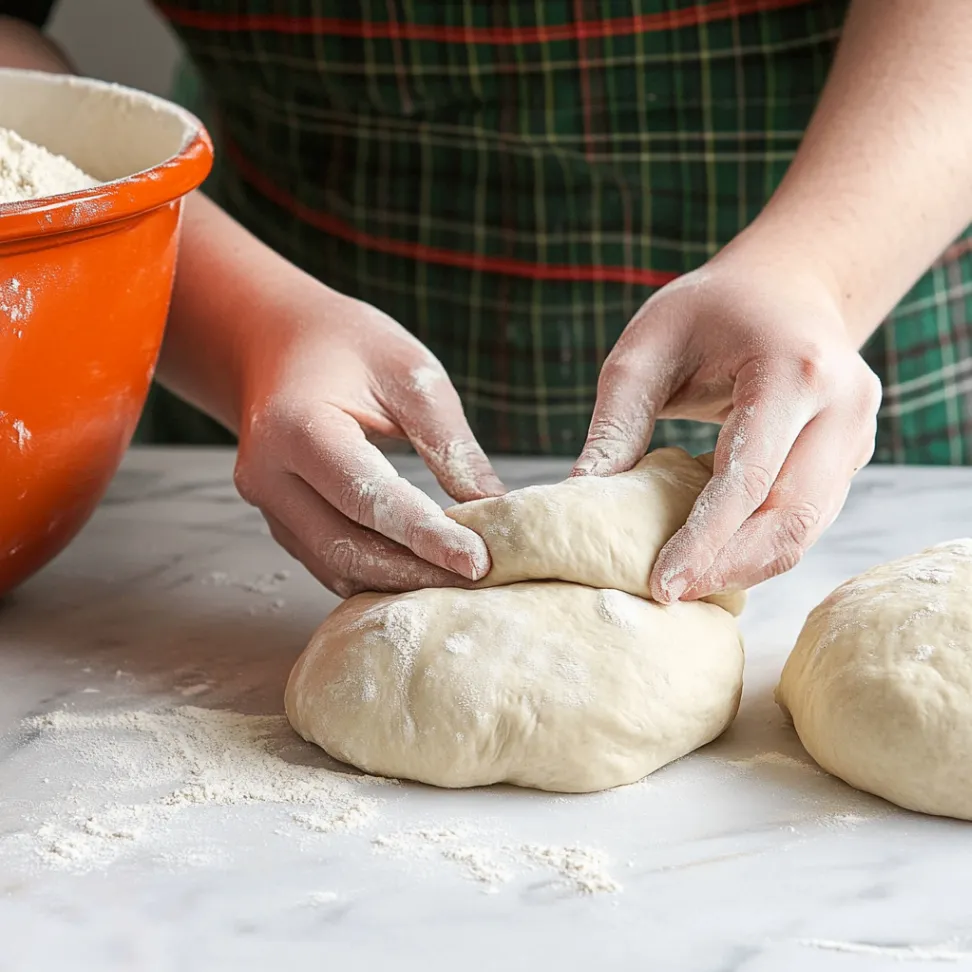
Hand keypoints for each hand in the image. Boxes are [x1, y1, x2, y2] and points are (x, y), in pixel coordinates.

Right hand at [232, 286, 503, 597]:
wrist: (279, 343)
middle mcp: (268, 476)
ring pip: (335, 566)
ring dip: (399, 582)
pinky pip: (329, 562)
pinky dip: (377, 574)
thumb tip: (494, 507)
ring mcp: (269, 504)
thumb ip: (449, 443)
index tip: (478, 561)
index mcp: (296, 428)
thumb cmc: (350, 347)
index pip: (367, 497)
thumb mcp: (410, 373)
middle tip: (481, 580)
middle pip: (346, 546)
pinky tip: (424, 573)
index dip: (425, 536)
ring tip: (460, 584)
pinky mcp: (281, 521)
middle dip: (417, 571)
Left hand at [573, 241, 881, 600]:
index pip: (750, 478)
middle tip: (670, 595)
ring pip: (807, 529)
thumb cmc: (708, 310)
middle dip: (729, 567)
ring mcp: (858, 432)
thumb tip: (579, 498)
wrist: (785, 285)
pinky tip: (718, 556)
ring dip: (747, 565)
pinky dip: (762, 544)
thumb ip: (616, 424)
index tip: (661, 584)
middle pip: (791, 518)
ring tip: (688, 583)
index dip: (705, 540)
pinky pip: (810, 517)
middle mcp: (844, 405)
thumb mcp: (645, 349)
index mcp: (793, 369)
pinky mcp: (852, 455)